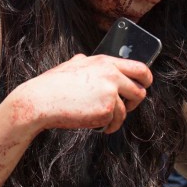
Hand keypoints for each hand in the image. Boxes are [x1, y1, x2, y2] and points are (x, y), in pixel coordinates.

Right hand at [6, 54, 151, 134]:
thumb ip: (85, 62)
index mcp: (105, 62)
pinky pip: (114, 121)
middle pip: (140, 90)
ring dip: (117, 118)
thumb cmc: (53, 85)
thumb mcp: (72, 65)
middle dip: (135, 101)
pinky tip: (96, 125)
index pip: (139, 67)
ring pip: (126, 110)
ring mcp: (110, 92)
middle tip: (127, 106)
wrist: (41, 100)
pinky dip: (107, 126)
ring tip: (104, 121)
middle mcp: (111, 75)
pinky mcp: (106, 110)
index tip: (144, 85)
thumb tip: (86, 59)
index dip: (146, 79)